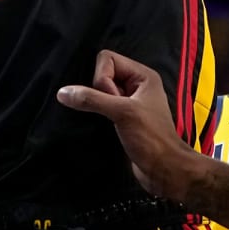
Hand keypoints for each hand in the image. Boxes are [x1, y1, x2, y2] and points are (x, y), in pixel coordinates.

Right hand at [58, 50, 203, 200]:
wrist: (165, 170)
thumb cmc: (151, 139)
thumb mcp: (122, 113)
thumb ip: (92, 100)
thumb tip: (63, 92)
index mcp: (143, 75)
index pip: (108, 59)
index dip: (102, 78)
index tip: (112, 100)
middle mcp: (137, 85)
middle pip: (103, 74)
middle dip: (98, 91)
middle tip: (111, 110)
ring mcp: (130, 102)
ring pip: (101, 92)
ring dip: (97, 104)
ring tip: (107, 118)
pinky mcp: (124, 119)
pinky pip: (103, 107)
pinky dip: (98, 113)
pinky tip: (102, 125)